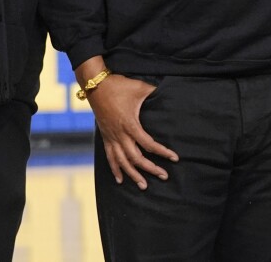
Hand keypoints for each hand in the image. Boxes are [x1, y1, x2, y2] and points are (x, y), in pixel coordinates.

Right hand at [87, 73, 177, 188]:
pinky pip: (110, 157)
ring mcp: (111, 137)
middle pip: (136, 158)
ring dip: (133, 174)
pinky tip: (120, 179)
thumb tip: (168, 92)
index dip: (162, 152)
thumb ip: (154, 92)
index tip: (175, 158)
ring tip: (144, 186)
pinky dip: (115, 169)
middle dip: (150, 168)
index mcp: (130, 124)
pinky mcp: (105, 137)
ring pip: (122, 162)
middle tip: (164, 176)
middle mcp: (120, 135)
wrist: (95, 85)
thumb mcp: (140, 87)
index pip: (148, 144)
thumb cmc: (119, 85)